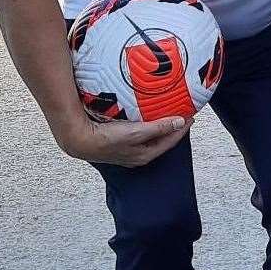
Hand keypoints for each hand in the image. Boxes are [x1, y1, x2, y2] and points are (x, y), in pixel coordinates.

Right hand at [58, 114, 190, 166]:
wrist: (79, 140)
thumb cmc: (107, 138)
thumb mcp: (137, 132)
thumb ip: (159, 127)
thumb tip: (180, 122)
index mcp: (145, 155)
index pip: (170, 141)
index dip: (182, 128)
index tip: (191, 116)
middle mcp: (138, 155)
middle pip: (161, 140)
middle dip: (172, 128)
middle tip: (181, 114)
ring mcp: (128, 150)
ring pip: (150, 137)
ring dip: (159, 126)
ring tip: (166, 114)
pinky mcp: (118, 142)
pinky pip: (139, 133)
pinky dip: (146, 125)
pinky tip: (144, 117)